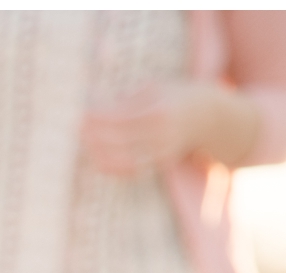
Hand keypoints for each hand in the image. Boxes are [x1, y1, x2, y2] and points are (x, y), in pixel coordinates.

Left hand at [82, 80, 223, 176]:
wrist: (208, 116)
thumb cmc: (173, 96)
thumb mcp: (153, 88)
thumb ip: (125, 97)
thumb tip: (93, 100)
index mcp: (157, 110)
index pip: (121, 117)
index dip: (98, 118)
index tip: (80, 114)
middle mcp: (160, 133)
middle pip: (120, 140)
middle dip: (95, 136)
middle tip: (76, 130)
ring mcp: (161, 151)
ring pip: (125, 159)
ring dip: (101, 154)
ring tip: (84, 146)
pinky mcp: (160, 162)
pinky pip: (133, 170)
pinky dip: (114, 168)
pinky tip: (98, 161)